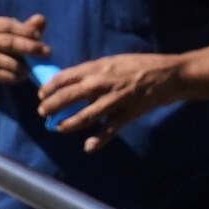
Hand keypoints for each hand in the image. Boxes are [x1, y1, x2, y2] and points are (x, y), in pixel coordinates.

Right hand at [0, 13, 46, 88]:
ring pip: (7, 62)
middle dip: (29, 47)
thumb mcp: (13, 30)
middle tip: (48, 52)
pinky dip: (18, 76)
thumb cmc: (2, 38)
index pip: (7, 25)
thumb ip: (28, 26)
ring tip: (34, 67)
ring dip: (24, 65)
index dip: (25, 30)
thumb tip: (41, 19)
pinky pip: (5, 76)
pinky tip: (24, 74)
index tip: (39, 35)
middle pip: (7, 42)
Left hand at [38, 49, 179, 143]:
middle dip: (51, 106)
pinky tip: (89, 147)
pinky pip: (110, 129)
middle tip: (42, 112)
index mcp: (94, 68)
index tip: (41, 94)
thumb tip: (74, 80)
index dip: (49, 87)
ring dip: (69, 123)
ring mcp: (113, 100)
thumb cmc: (138, 65)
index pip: (63, 77)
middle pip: (68, 96)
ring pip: (85, 115)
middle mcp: (100, 84)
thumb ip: (92, 71)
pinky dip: (99, 140)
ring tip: (58, 127)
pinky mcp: (128, 114)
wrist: (168, 74)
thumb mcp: (110, 61)